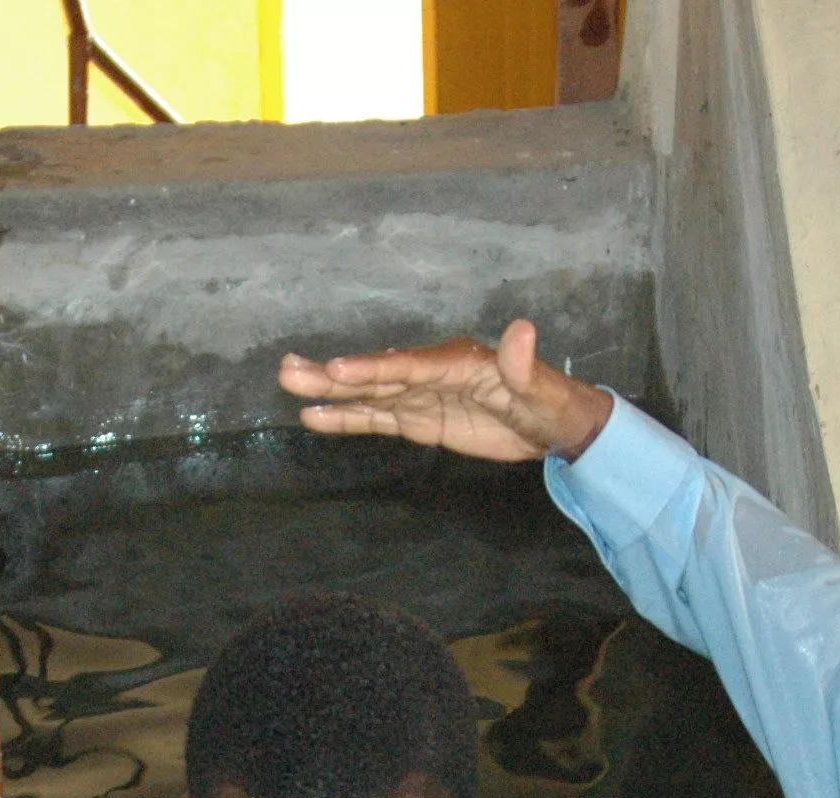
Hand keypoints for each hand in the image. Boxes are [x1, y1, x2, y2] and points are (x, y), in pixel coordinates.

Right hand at [279, 319, 615, 463]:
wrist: (550, 424)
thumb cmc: (547, 403)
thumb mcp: (540, 388)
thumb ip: (523, 365)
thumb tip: (522, 331)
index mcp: (456, 362)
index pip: (408, 365)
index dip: (373, 369)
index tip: (338, 370)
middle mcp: (430, 373)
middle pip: (376, 375)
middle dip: (334, 375)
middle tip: (289, 370)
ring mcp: (420, 396)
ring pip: (368, 394)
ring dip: (329, 392)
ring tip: (289, 385)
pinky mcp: (419, 419)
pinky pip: (377, 418)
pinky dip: (347, 418)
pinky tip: (315, 418)